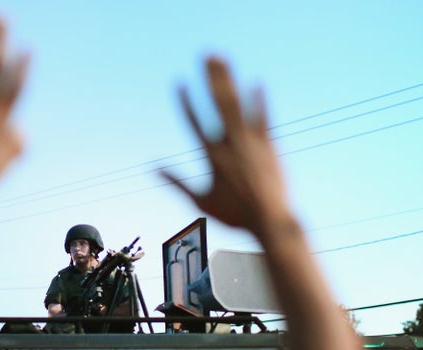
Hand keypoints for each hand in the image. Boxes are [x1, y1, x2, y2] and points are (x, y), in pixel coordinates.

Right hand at [161, 57, 289, 238]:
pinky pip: (263, 117)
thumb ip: (176, 182)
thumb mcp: (200, 201)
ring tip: (225, 60)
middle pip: (218, 104)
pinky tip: (256, 82)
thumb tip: (153, 169)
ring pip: (238, 104)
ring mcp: (251, 142)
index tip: (179, 82)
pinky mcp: (270, 144)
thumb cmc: (234, 215)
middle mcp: (230, 144)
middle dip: (211, 78)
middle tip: (205, 56)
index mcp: (212, 156)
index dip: (186, 101)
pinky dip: (259, 100)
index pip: (194, 122)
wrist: (270, 220)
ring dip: (231, 80)